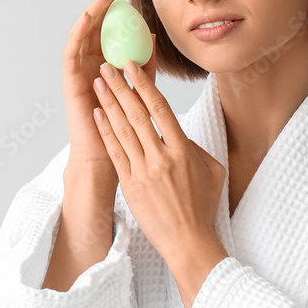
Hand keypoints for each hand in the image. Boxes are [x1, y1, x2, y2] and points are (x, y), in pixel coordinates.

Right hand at [61, 0, 157, 178]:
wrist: (109, 157)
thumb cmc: (125, 128)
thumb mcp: (140, 90)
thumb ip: (145, 65)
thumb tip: (152, 37)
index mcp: (107, 63)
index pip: (111, 28)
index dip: (116, 7)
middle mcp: (91, 64)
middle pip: (95, 25)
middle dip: (103, 0)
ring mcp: (79, 71)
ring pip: (83, 33)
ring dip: (92, 10)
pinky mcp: (71, 80)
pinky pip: (72, 51)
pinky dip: (79, 32)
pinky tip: (89, 16)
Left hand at [90, 57, 225, 266]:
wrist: (188, 241)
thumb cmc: (202, 206)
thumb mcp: (211, 170)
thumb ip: (194, 146)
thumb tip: (178, 131)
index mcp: (183, 150)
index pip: (160, 109)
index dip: (144, 85)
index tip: (133, 66)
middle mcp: (161, 157)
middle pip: (137, 114)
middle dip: (120, 87)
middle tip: (107, 66)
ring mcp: (143, 172)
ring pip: (122, 130)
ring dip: (108, 103)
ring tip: (98, 83)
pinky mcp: (130, 186)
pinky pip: (115, 153)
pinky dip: (105, 131)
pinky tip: (97, 114)